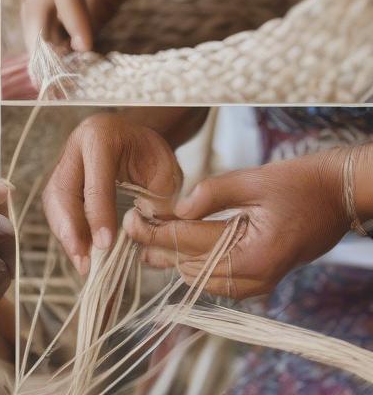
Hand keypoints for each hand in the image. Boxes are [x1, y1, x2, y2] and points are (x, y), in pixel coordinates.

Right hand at [43, 114, 181, 275]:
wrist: (134, 139)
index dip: (98, 213)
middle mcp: (75, 147)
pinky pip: (56, 208)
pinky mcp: (61, 180)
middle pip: (62, 189)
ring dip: (65, 234)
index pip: (95, 180)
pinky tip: (80, 252)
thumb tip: (144, 235)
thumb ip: (157, 200)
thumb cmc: (151, 154)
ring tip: (82, 263)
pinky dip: (66, 232)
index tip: (105, 244)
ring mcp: (64, 163)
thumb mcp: (165, 170)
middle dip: (70, 227)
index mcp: (101, 136)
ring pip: (53, 200)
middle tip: (84, 259)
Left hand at [124, 149, 350, 297]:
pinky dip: (194, 265)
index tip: (128, 221)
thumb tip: (177, 208)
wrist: (334, 196)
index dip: (155, 232)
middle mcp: (256, 277)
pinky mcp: (261, 277)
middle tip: (127, 228)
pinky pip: (219, 279)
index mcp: (253, 254)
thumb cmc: (298, 184)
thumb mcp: (251, 180)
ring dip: (173, 259)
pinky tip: (173, 250)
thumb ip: (211, 194)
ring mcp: (260, 282)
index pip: (190, 244)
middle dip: (157, 247)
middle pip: (191, 265)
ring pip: (203, 278)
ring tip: (142, 239)